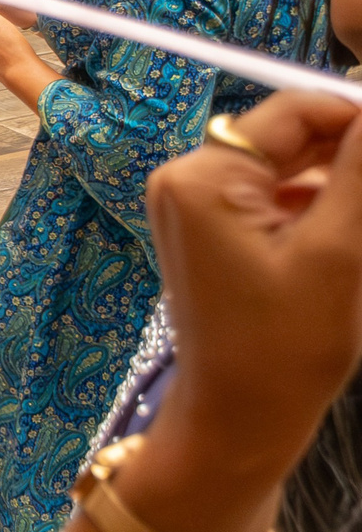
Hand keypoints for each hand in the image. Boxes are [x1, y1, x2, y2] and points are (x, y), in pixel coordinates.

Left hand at [148, 91, 361, 481]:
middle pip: (291, 136)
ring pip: (292, 167)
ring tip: (354, 238)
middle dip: (351, 156)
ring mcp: (196, 206)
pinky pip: (278, 198)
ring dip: (343, 185)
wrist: (238, 421)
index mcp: (201, 177)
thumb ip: (361, 172)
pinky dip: (323, 207)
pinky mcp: (215, 232)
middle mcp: (186, 179)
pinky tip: (351, 237)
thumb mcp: (337, 252)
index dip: (356, 117)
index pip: (293, 111)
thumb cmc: (282, 348)